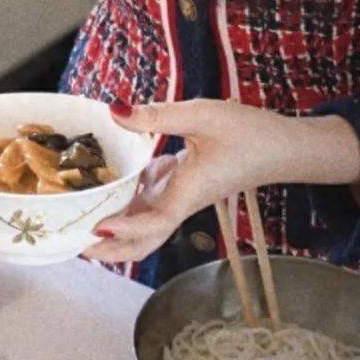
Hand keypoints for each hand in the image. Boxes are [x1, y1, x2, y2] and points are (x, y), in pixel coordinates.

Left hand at [84, 98, 359, 264]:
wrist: (284, 147)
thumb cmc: (250, 133)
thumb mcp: (202, 115)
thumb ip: (157, 115)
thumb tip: (115, 111)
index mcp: (189, 191)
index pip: (155, 223)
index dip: (125, 231)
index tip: (97, 229)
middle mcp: (183, 200)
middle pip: (144, 238)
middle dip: (111, 248)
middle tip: (75, 245)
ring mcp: (184, 196)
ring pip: (146, 222)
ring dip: (117, 226)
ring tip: (81, 220)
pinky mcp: (185, 185)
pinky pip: (153, 199)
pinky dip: (131, 198)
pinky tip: (116, 181)